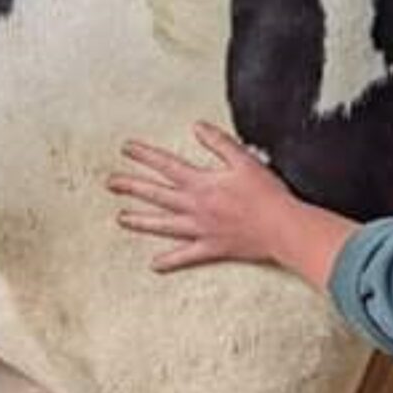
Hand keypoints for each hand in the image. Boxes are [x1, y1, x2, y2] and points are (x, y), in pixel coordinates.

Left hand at [109, 123, 302, 271]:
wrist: (282, 228)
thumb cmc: (266, 195)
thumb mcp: (244, 160)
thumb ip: (219, 143)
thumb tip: (197, 128)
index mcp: (202, 183)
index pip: (166, 165)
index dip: (144, 155)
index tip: (126, 148)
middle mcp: (195, 206)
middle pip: (156, 194)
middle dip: (131, 186)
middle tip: (110, 182)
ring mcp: (200, 229)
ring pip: (162, 225)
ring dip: (140, 221)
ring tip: (121, 218)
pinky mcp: (211, 248)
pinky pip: (185, 256)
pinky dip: (169, 261)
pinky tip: (154, 264)